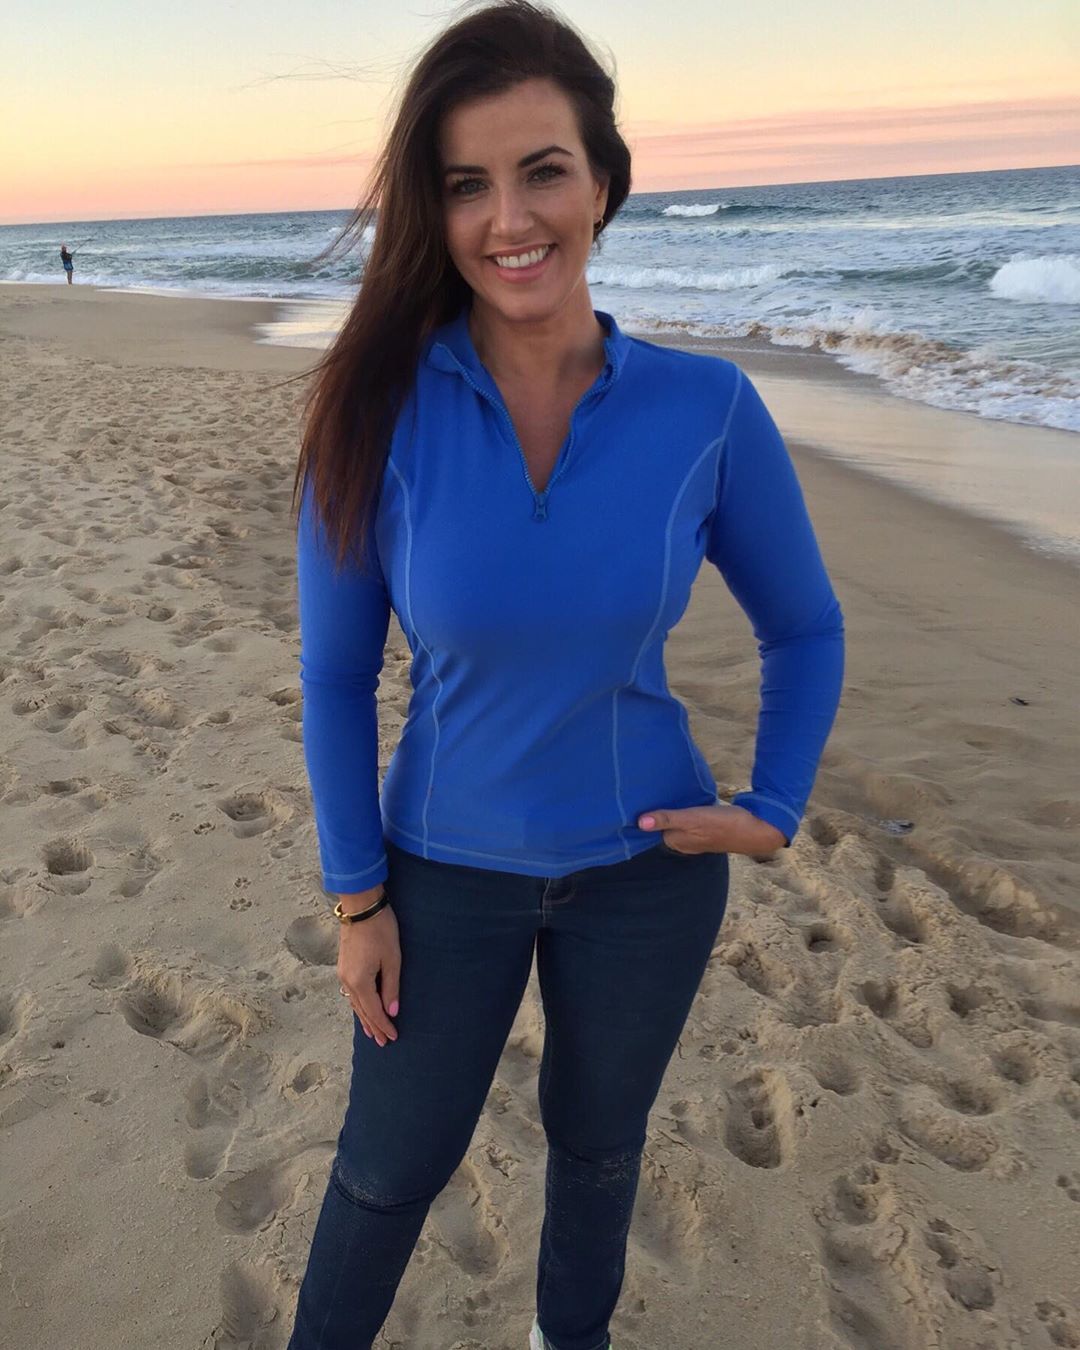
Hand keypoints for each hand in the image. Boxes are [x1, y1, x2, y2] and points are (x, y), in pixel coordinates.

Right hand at [336, 887, 399, 1046]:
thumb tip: (392, 1011)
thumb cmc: (381, 930)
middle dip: (373, 1027)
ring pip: (354, 1003)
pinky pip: (351, 994)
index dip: (384, 1026)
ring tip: (372, 1032)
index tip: (393, 1038)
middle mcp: (347, 981)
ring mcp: (343, 974)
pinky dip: (358, 1005)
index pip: (374, 1012)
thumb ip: (391, 987)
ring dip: (365, 1018)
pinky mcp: (343, 966)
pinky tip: (362, 1008)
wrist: (362, 907)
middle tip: (383, 1042)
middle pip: (362, 1011)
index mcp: (360, 982)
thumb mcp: (392, 960)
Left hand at [637, 803, 787, 856]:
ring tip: (662, 789)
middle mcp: (683, 841)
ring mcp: (695, 835)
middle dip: (656, 809)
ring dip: (671, 807)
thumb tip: (640, 823)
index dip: (646, 813)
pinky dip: (685, 808)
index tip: (636, 798)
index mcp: (676, 841)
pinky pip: (689, 817)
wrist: (757, 828)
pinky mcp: (706, 828)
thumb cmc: (723, 824)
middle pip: (664, 824)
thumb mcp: (692, 819)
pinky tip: (684, 796)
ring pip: (676, 820)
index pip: (652, 828)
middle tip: (647, 788)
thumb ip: (667, 820)